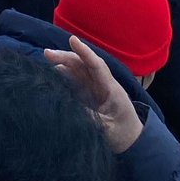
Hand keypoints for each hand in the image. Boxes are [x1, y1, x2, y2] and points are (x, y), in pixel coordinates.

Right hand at [45, 36, 143, 153]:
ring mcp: (97, 88)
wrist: (133, 141)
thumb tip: (68, 106)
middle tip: (46, 53)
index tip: (72, 39)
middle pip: (85, 64)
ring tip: (47, 57)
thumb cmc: (122, 135)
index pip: (97, 66)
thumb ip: (89, 117)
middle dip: (67, 56)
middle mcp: (103, 84)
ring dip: (64, 62)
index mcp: (111, 90)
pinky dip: (65, 73)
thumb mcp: (106, 129)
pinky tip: (54, 71)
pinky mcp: (91, 93)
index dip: (85, 52)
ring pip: (79, 69)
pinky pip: (77, 79)